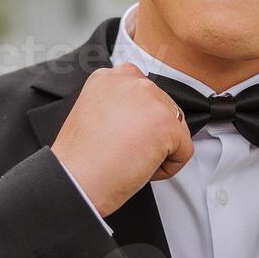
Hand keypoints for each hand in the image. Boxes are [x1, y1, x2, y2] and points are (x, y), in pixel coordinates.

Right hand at [51, 63, 194, 216]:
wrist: (73, 180)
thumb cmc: (79, 159)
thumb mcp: (94, 114)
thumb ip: (120, 105)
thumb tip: (143, 117)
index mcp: (109, 76)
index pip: (144, 93)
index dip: (139, 121)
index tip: (122, 136)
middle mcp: (131, 80)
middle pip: (163, 109)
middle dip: (150, 135)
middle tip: (123, 151)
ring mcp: (151, 99)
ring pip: (176, 128)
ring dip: (159, 149)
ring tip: (129, 158)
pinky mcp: (167, 123)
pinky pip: (184, 150)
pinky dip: (168, 167)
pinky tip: (140, 168)